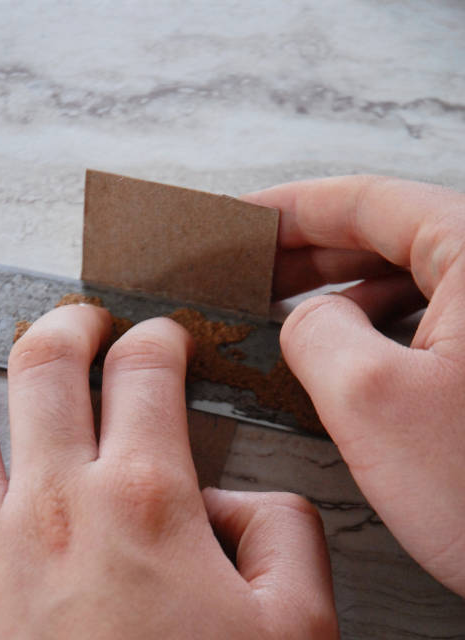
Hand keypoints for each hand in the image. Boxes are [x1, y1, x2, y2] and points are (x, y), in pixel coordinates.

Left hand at [0, 306, 336, 639]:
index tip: (156, 341)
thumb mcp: (301, 633)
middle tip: (70, 320)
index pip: (143, 376)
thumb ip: (281, 536)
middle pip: (45, 374)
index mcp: (146, 501)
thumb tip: (231, 501)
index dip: (155, 341)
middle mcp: (53, 508)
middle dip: (63, 329)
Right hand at [245, 176, 464, 596]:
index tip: (241, 223)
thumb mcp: (370, 401)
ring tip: (290, 322)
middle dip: (315, 255)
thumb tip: (303, 318)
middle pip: (395, 236)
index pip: (373, 200)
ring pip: (416, 285)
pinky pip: (436, 328)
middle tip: (253, 276)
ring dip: (348, 297)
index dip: (294, 208)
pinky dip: (384, 335)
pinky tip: (348, 363)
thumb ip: (315, 333)